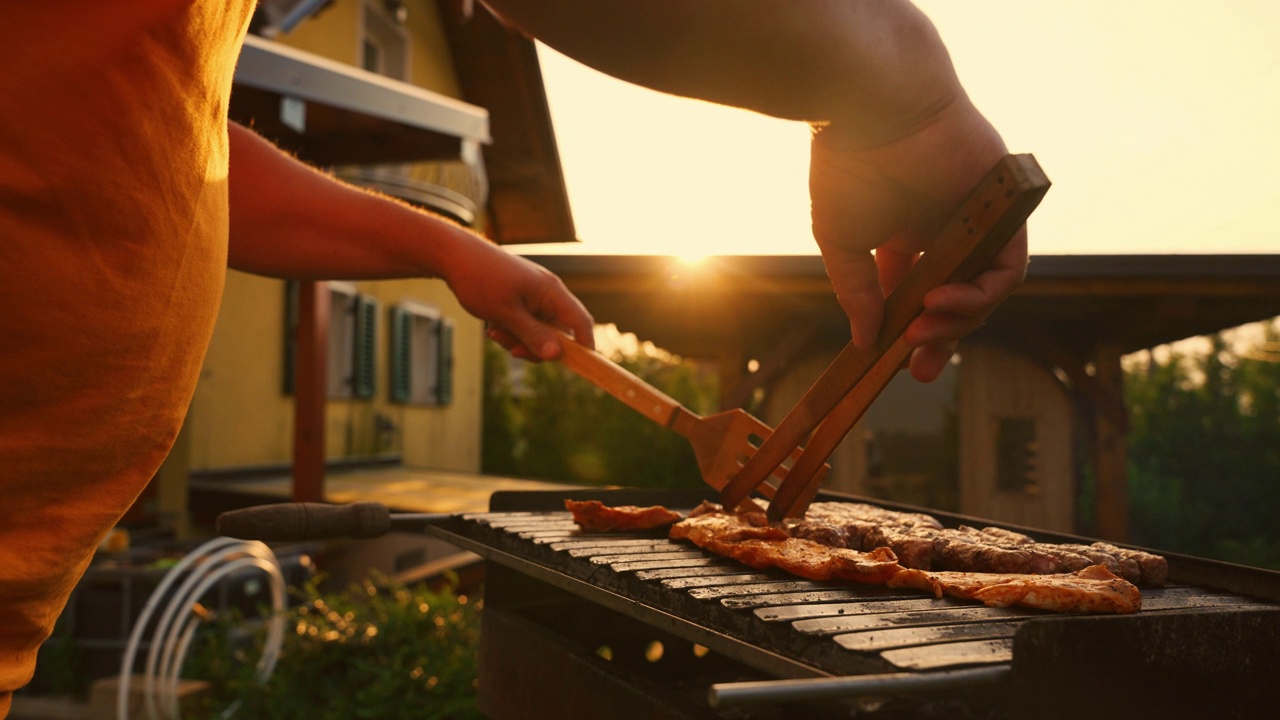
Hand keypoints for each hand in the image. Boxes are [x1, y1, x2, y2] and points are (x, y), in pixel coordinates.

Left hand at [440, 239, 594, 360]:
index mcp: (551, 292)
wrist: (454, 256)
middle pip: (558, 333)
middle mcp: (547, 293)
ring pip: (538, 331)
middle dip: (535, 346)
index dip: (584, 345)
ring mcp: (534, 296)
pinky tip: (493, 326)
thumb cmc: (480, 279)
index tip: (578, 365)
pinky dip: (511, 331)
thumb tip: (556, 355)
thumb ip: (533, 335)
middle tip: (511, 350)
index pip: (580, 322)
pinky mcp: (521, 299)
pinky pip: (525, 324)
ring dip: (519, 339)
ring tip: (494, 333)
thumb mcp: (505, 313)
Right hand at [809, 97, 1027, 381]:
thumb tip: (864, 341)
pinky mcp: (1005, 211)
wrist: (874, 109)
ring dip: (960, 320)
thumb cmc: (849, 164)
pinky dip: (981, 294)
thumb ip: (858, 290)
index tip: (900, 367)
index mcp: (908, 239)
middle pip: (958, 301)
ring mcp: (978, 223)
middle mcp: (947, 232)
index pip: (920, 297)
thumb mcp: (841, 241)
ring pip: (984, 291)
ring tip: (925, 328)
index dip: (913, 334)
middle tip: (922, 368)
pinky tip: (945, 301)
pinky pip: (1008, 267)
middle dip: (943, 339)